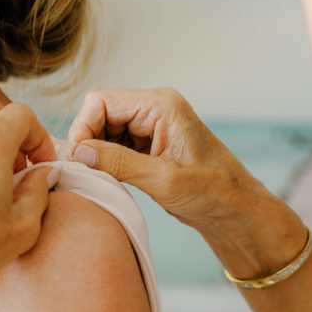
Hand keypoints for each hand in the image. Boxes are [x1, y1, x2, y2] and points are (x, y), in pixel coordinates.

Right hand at [67, 88, 305, 276]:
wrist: (234, 209)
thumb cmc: (212, 191)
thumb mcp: (161, 178)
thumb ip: (117, 163)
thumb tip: (78, 153)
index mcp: (160, 105)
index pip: (101, 102)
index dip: (82, 129)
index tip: (77, 160)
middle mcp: (154, 109)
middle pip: (100, 115)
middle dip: (88, 143)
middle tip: (86, 173)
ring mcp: (151, 127)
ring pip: (104, 132)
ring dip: (98, 155)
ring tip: (102, 180)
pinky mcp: (149, 145)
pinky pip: (115, 147)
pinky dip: (107, 163)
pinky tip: (113, 181)